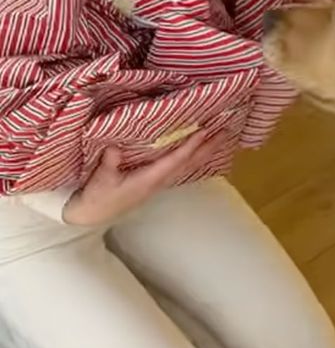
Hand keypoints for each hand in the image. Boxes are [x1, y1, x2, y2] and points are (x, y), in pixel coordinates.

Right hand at [63, 130, 225, 225]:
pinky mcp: (157, 181)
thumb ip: (109, 162)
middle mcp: (160, 181)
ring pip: (190, 165)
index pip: (176, 160)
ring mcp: (161, 182)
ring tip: (221, 136)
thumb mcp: (100, 179)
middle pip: (191, 162)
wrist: (94, 216)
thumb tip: (115, 146)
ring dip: (206, 151)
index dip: (191, 146)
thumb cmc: (98, 197)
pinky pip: (182, 167)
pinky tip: (202, 150)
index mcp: (150, 179)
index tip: (204, 131)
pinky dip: (195, 156)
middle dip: (209, 147)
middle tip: (226, 131)